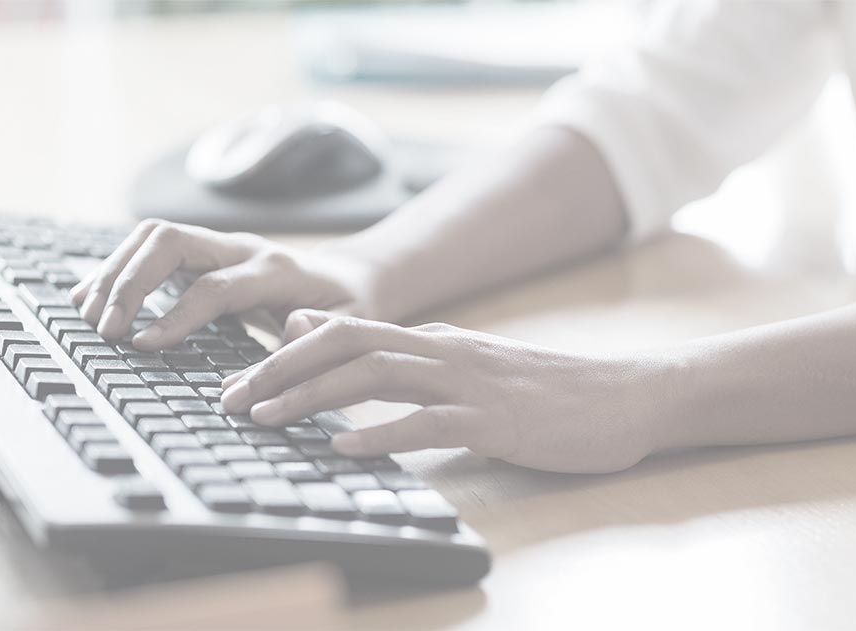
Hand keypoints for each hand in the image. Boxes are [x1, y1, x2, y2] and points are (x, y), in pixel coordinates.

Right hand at [70, 220, 379, 349]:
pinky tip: (92, 296)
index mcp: (278, 270)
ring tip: (87, 315)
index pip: (216, 285)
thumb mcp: (351, 328)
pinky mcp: (204, 254)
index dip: (177, 315)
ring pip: (154, 237)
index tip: (142, 345)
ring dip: (115, 271)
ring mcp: (221, 245)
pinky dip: (118, 268)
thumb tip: (292, 331)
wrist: (352, 280)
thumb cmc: (350, 311)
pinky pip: (151, 248)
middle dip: (130, 281)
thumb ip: (322, 334)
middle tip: (104, 329)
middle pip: (171, 241)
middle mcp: (244, 248)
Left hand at [220, 312, 669, 473]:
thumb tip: (348, 351)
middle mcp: (442, 350)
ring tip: (266, 418)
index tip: (241, 380)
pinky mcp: (494, 419)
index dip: (285, 353)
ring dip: (313, 396)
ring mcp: (468, 382)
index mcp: (433, 339)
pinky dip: (380, 432)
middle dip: (280, 369)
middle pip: (345, 345)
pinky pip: (427, 422)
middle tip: (231, 399)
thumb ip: (407, 357)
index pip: (343, 332)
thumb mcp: (465, 365)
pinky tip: (344, 447)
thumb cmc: (542, 390)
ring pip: (375, 376)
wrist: (623, 396)